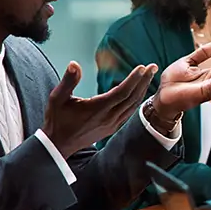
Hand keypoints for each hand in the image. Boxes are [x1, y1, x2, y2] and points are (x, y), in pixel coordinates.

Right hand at [42, 61, 156, 156]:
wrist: (58, 145)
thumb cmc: (57, 120)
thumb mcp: (57, 98)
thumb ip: (68, 81)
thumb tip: (74, 64)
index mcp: (97, 109)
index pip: (122, 92)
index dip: (134, 79)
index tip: (142, 67)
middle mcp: (108, 117)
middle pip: (132, 97)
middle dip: (144, 81)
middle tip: (153, 67)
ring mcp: (112, 124)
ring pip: (133, 105)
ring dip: (143, 90)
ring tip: (149, 76)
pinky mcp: (112, 128)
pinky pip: (129, 113)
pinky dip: (137, 101)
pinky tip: (140, 92)